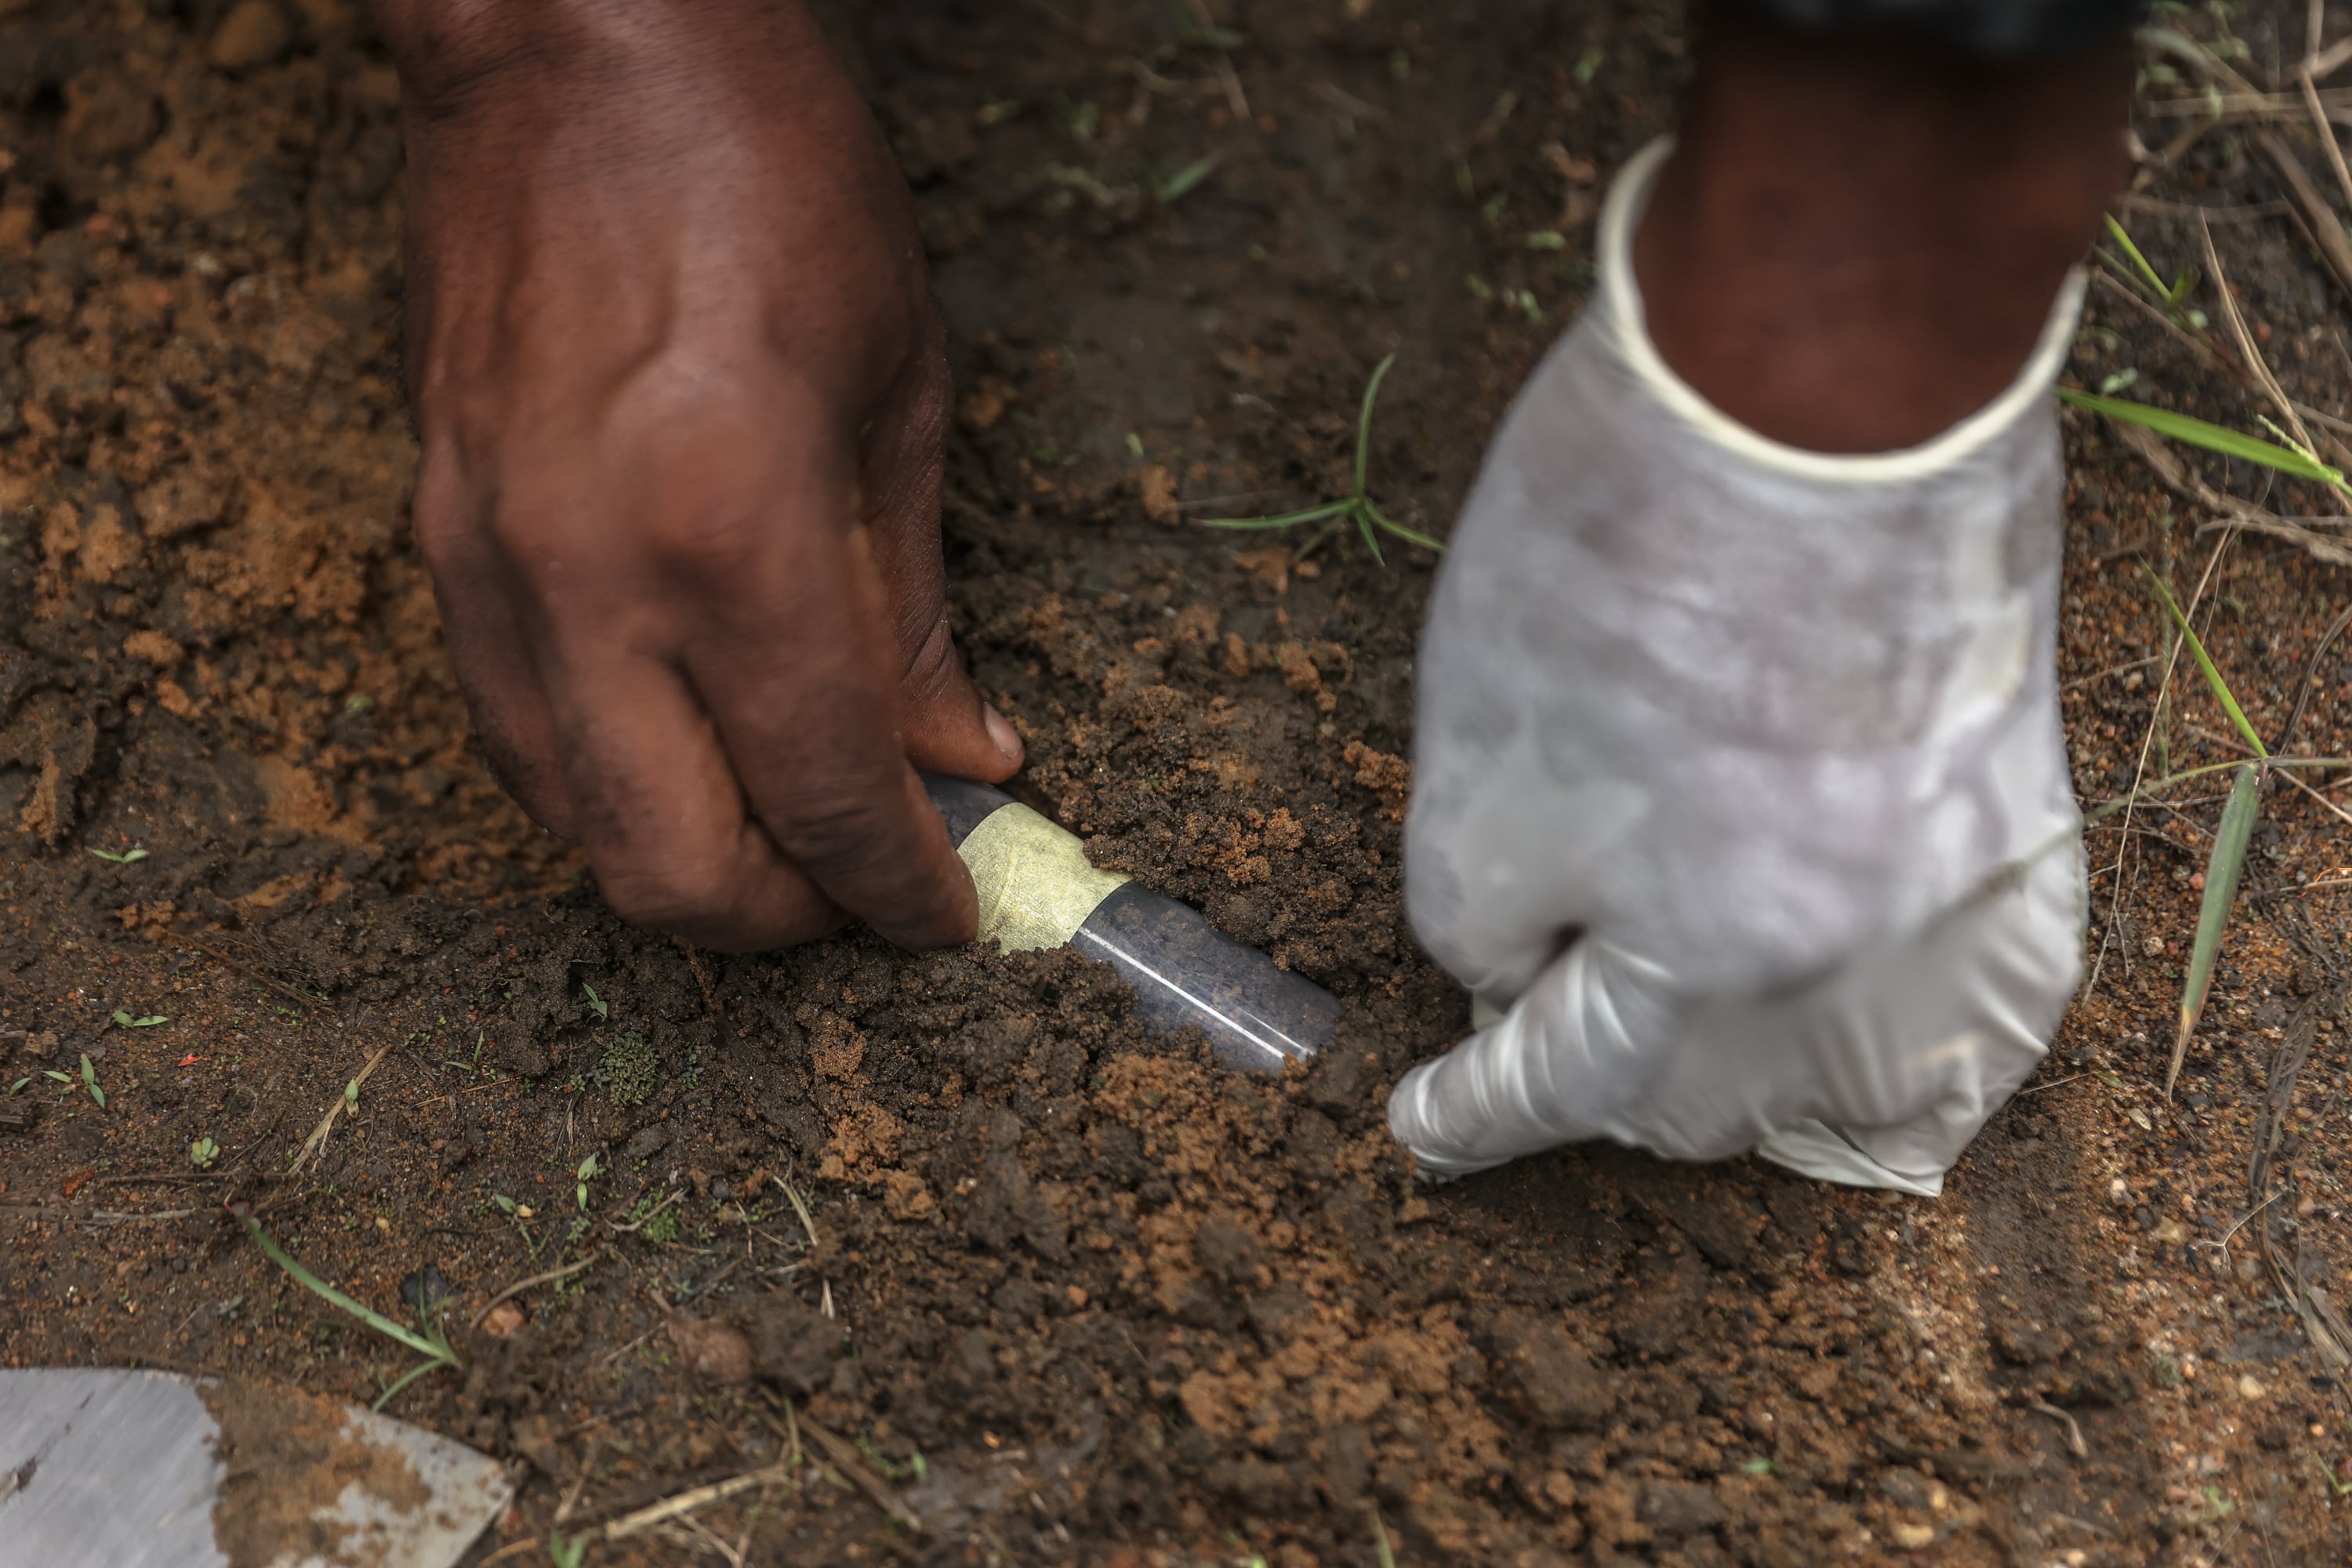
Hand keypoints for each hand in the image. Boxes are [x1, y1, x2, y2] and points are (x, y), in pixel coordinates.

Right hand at [379, 0, 1019, 950]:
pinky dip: (609, 785)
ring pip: (574, 826)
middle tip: (868, 886)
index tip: (950, 914)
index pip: (826, 796)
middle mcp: (590, 580)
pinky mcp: (433, 541)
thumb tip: (958, 762)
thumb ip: (913, 607)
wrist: (571, 44)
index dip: (901, 891)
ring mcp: (489, 568)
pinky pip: (515, 735)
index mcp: (733, 532)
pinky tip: (688, 745)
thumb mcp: (899, 389)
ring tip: (789, 825)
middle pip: (672, 872)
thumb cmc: (766, 177)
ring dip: (693, 864)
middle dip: (786, 919)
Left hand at [1388, 144, 2087, 1193]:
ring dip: (1738, 1070)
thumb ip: (1482, 915)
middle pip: (1706, 1091)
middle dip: (1600, 1083)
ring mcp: (1955, 875)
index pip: (1566, 1079)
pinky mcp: (2009, 791)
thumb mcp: (1478, 759)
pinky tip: (1862, 1036)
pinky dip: (1908, 1029)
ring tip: (1665, 1048)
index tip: (1420, 1134)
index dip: (1477, 1111)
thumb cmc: (1621, 557)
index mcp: (1710, 954)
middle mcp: (1859, 950)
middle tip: (1523, 1040)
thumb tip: (1518, 973)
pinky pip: (1986, 980)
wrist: (1818, 370)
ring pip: (1842, 1056)